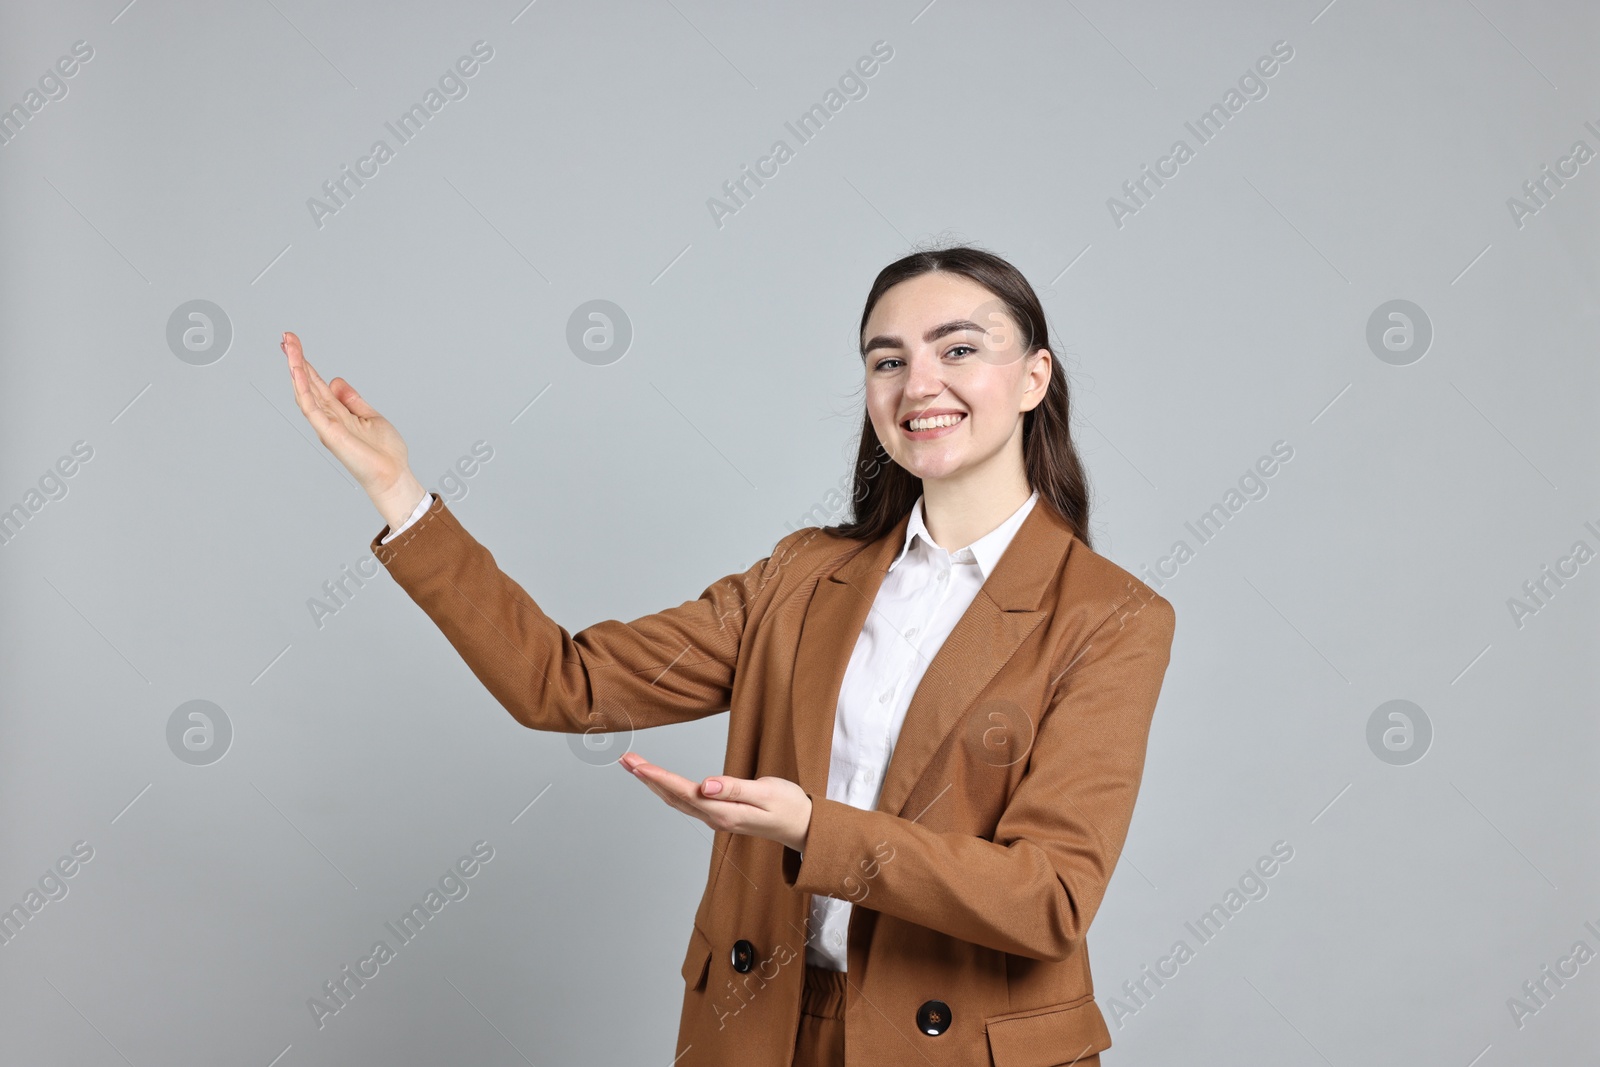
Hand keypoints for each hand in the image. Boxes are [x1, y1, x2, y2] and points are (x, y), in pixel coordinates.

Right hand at [281, 331, 424, 521]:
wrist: (392, 474)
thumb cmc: (384, 453)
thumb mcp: (370, 416)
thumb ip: (352, 399)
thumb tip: (335, 381)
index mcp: (337, 412)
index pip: (317, 382)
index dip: (307, 363)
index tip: (294, 344)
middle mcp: (328, 417)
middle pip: (307, 383)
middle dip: (296, 359)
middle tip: (286, 337)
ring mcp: (326, 424)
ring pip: (305, 391)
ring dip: (296, 368)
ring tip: (289, 347)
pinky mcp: (329, 432)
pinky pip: (311, 407)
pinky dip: (303, 389)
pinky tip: (297, 372)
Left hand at [619, 752, 812, 852]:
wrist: (804, 827)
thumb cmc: (789, 806)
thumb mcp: (767, 793)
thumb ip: (735, 788)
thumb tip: (706, 784)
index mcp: (724, 812)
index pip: (683, 791)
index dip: (658, 777)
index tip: (637, 764)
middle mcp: (715, 817)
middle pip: (672, 796)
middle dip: (647, 777)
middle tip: (625, 759)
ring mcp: (716, 818)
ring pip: (677, 800)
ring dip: (654, 783)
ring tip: (635, 766)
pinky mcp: (720, 814)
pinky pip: (687, 802)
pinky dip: (668, 789)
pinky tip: (660, 782)